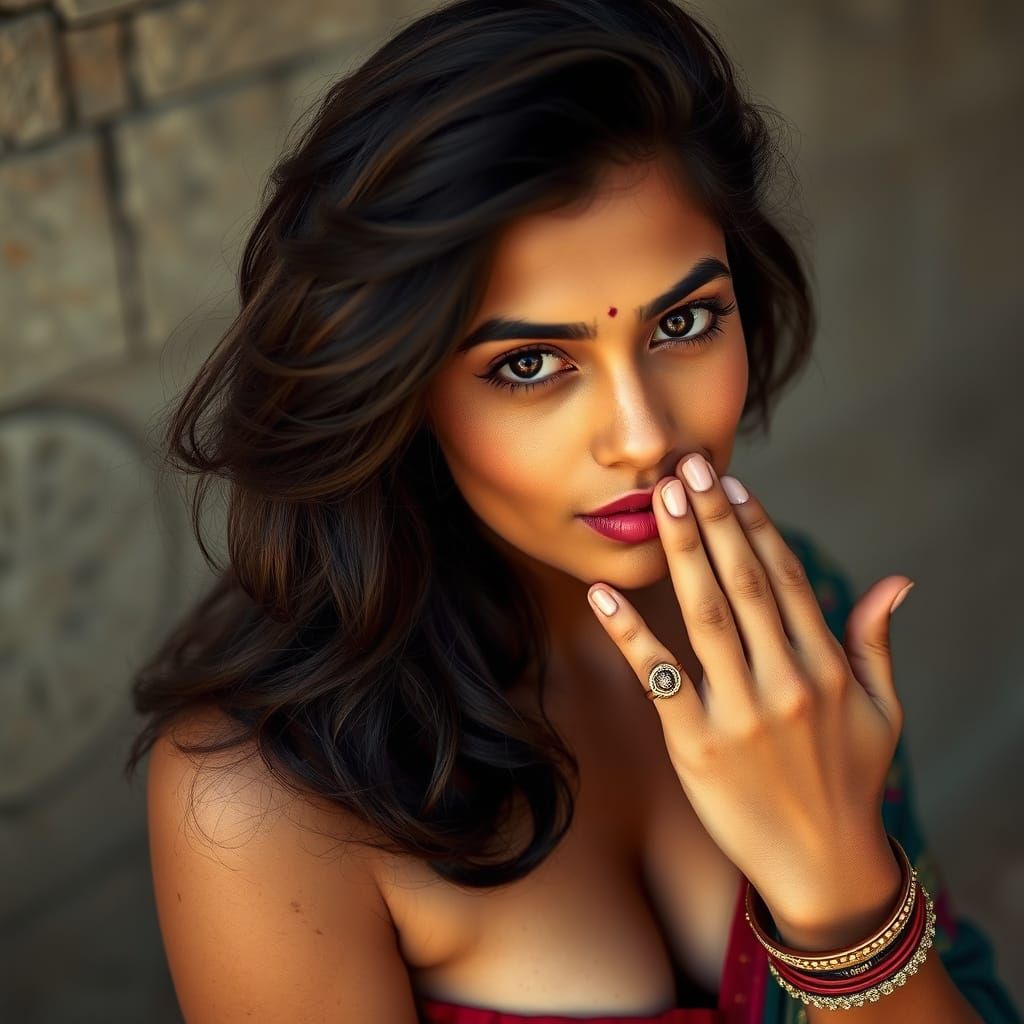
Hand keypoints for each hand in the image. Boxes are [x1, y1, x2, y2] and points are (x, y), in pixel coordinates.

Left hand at [586, 453, 911, 930]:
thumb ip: (879, 642)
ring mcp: (741, 713)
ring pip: (706, 615)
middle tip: (686, 468)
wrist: (825, 869)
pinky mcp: (697, 745)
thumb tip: (897, 581)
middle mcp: (787, 681)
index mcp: (828, 667)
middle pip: (744, 583)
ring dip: (682, 552)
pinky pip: (657, 678)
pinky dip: (628, 634)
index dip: (756, 528)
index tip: (731, 486)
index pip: (788, 580)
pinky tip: (602, 593)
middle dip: (714, 520)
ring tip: (660, 502)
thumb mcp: (884, 712)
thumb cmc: (853, 783)